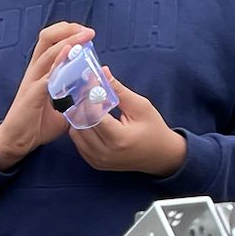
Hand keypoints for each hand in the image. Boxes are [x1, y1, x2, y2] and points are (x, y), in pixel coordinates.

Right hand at [0, 22, 94, 171]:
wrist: (16, 141)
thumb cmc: (37, 124)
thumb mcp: (62, 108)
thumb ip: (74, 97)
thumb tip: (93, 96)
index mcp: (41, 71)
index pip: (51, 41)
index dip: (69, 32)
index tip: (87, 34)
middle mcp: (35, 70)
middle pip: (47, 37)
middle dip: (69, 29)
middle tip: (88, 32)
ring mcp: (32, 80)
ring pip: (48, 51)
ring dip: (68, 41)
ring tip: (85, 36)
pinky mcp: (32, 94)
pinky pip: (46, 74)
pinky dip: (58, 62)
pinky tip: (69, 55)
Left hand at [69, 67, 187, 177]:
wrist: (159, 156)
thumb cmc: (153, 129)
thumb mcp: (140, 106)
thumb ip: (118, 90)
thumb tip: (102, 72)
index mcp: (118, 139)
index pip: (93, 114)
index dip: (89, 95)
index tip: (90, 79)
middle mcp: (104, 153)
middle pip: (81, 124)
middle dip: (82, 103)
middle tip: (86, 88)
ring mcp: (98, 160)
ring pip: (75, 133)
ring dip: (79, 116)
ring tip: (88, 103)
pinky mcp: (94, 163)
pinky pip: (78, 142)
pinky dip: (80, 128)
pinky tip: (89, 118)